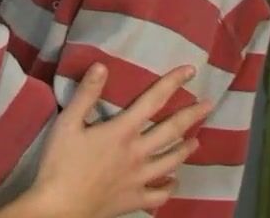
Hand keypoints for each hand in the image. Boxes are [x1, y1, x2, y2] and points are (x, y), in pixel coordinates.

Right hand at [21, 63, 209, 217]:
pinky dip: (170, 187)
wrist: (60, 206)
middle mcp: (138, 153)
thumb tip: (102, 65)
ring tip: (197, 141)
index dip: (173, 83)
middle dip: (192, 116)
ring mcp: (140, 178)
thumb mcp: (67, 123)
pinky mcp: (136, 199)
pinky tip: (174, 182)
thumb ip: (86, 94)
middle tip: (209, 105)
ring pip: (171, 161)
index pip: (153, 101)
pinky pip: (160, 194)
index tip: (190, 71)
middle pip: (172, 131)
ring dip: (186, 149)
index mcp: (122, 131)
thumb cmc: (61, 163)